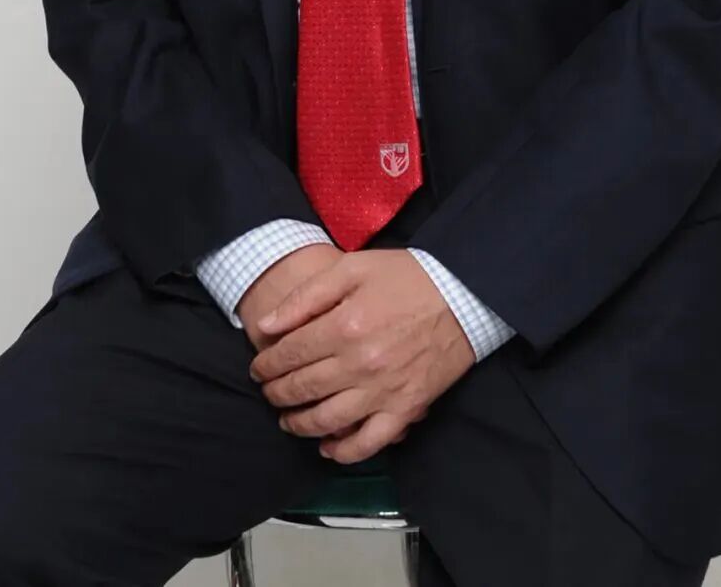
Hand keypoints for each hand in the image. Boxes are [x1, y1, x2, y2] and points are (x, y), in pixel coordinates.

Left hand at [248, 248, 475, 462]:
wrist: (462, 295)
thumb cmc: (407, 277)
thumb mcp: (352, 269)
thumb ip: (306, 296)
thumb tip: (266, 325)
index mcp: (344, 327)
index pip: (290, 355)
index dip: (267, 364)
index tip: (258, 367)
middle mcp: (359, 365)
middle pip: (302, 389)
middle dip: (276, 393)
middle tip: (267, 391)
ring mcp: (383, 392)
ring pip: (326, 421)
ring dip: (299, 424)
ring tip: (287, 419)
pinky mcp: (405, 410)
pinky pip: (368, 443)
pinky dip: (343, 452)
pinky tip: (327, 447)